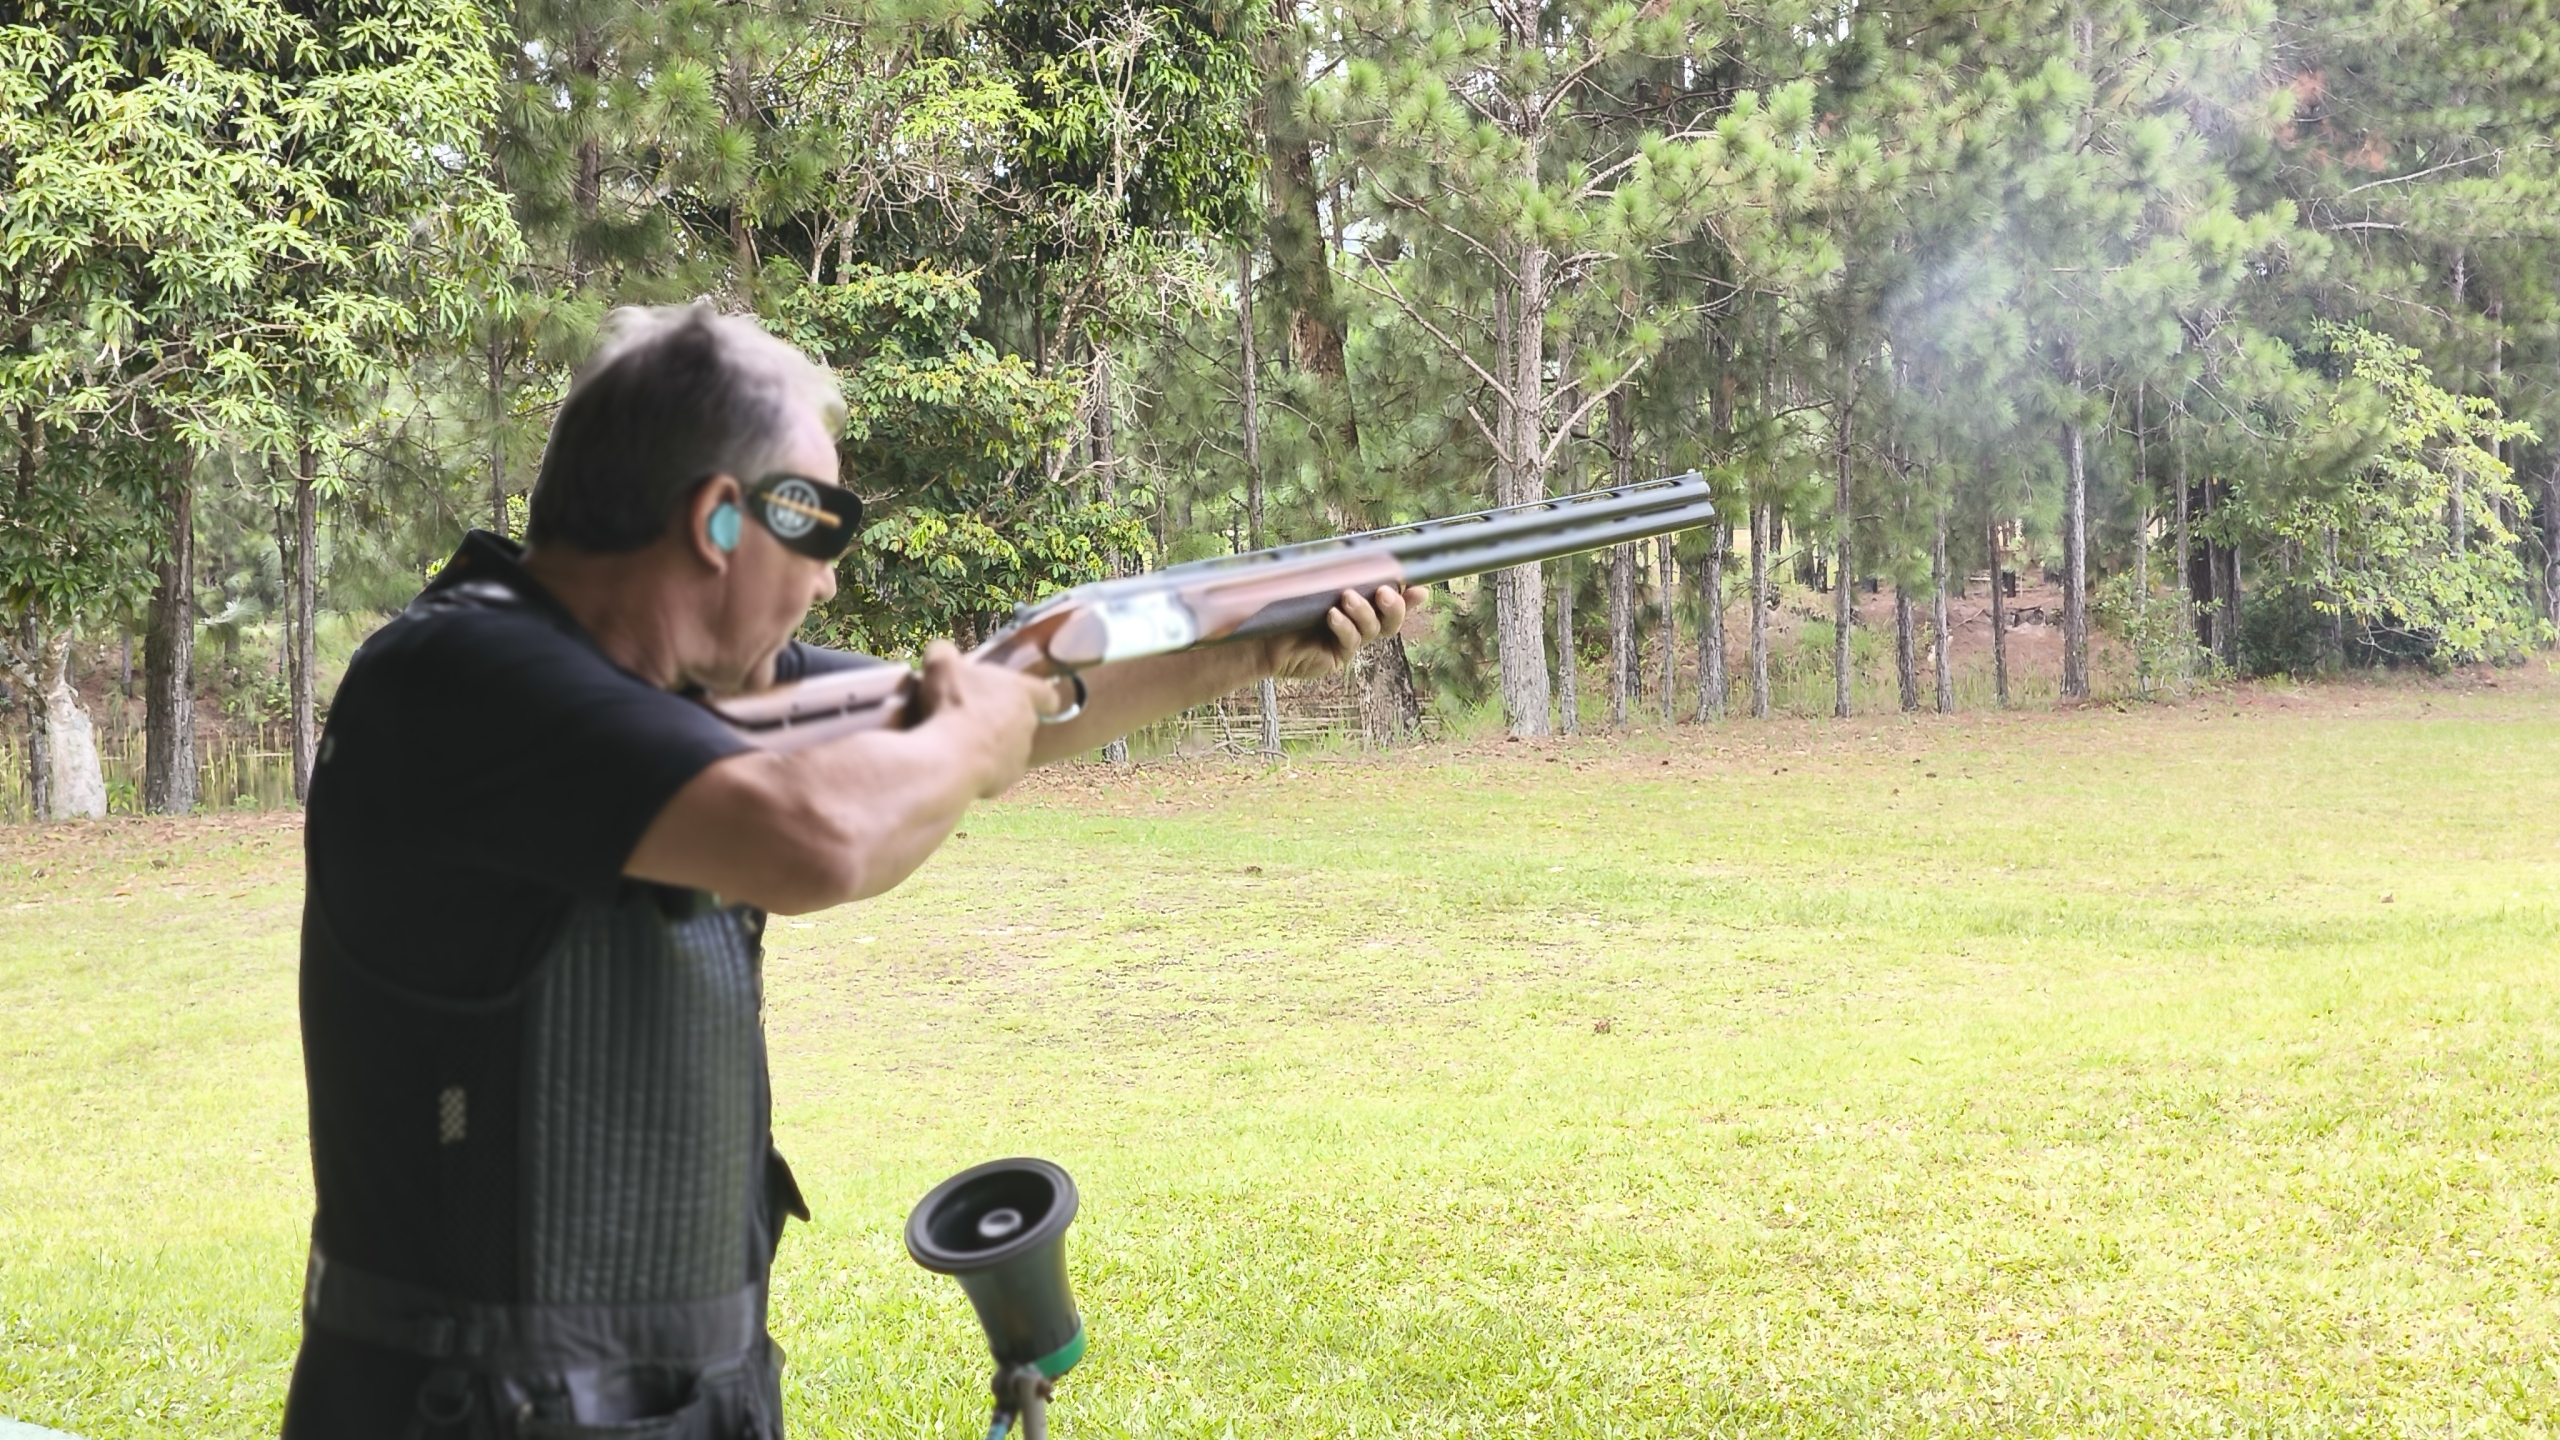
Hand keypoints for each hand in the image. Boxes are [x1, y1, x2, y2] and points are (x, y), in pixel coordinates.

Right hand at [912, 640, 1056, 796]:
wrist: (951, 758)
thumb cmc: (952, 704)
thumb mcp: (941, 665)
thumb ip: (944, 652)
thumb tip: (942, 651)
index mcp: (1022, 692)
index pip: (1046, 694)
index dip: (1041, 695)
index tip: (1035, 697)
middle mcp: (1028, 724)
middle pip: (1024, 720)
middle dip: (1005, 718)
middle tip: (977, 714)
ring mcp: (1020, 754)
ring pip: (1012, 747)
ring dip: (995, 744)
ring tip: (964, 741)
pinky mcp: (1007, 779)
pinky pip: (998, 771)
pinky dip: (984, 767)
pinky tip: (961, 762)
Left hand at [1262, 584, 1425, 680]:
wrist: (1258, 634)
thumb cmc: (1283, 603)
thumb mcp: (1313, 582)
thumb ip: (1338, 572)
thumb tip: (1354, 551)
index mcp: (1358, 605)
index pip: (1390, 601)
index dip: (1408, 598)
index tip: (1419, 588)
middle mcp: (1358, 626)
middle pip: (1391, 621)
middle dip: (1394, 606)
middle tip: (1384, 592)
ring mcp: (1348, 644)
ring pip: (1372, 630)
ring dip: (1363, 612)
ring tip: (1347, 597)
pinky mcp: (1337, 658)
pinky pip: (1350, 642)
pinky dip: (1344, 626)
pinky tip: (1333, 616)